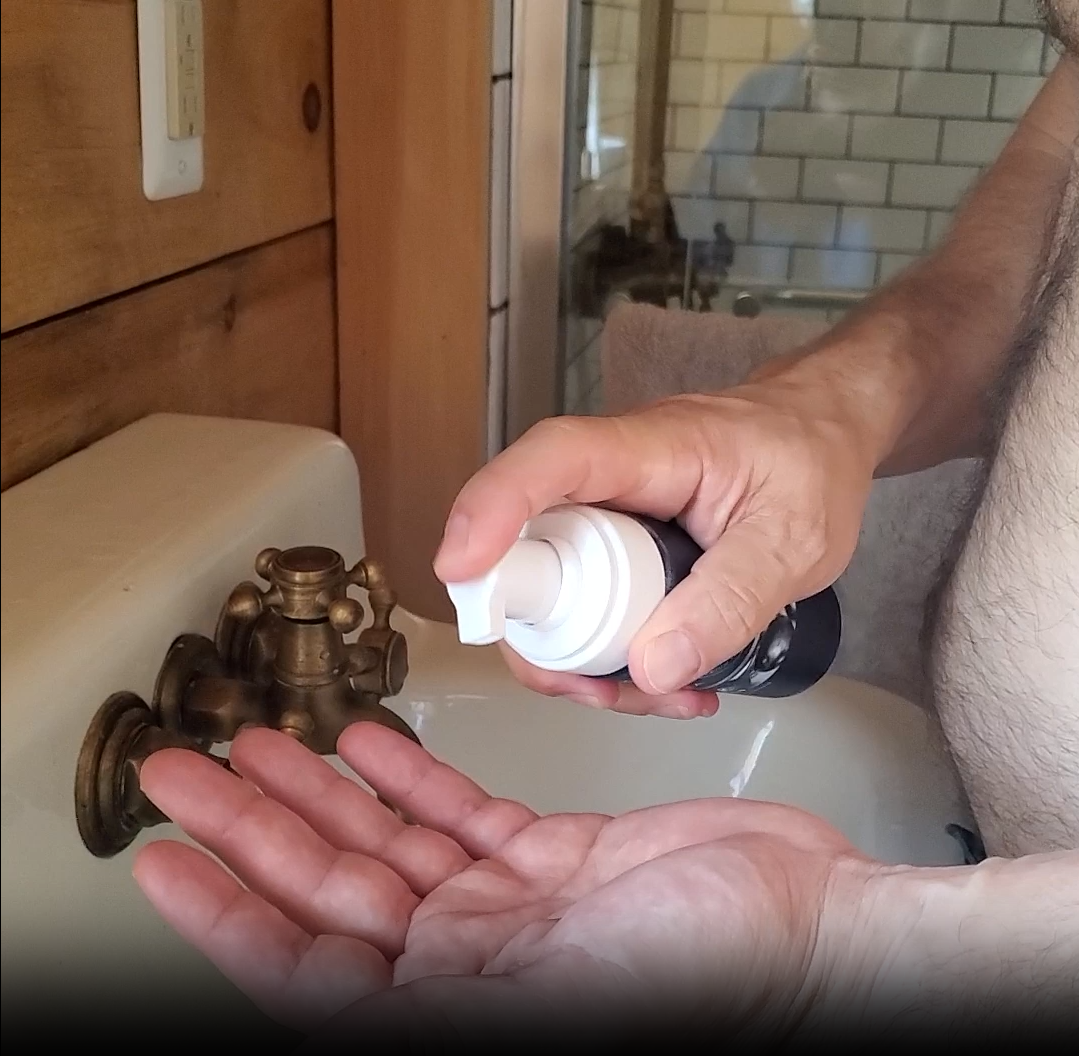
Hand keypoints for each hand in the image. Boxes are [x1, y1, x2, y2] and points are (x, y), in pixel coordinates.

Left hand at [132, 725, 885, 1044]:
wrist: (814, 930)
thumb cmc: (720, 981)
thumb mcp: (567, 999)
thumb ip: (447, 1006)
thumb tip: (317, 1013)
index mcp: (457, 1012)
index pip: (303, 969)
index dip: (224, 917)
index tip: (163, 864)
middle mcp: (468, 968)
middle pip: (332, 889)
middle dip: (252, 825)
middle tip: (189, 770)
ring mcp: (509, 910)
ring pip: (388, 841)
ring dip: (320, 790)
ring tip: (263, 741)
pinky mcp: (552, 860)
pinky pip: (461, 813)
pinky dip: (412, 777)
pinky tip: (370, 741)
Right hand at [433, 382, 876, 716]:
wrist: (824, 431)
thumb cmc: (812, 463)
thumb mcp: (794, 541)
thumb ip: (732, 601)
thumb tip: (651, 668)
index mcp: (650, 450)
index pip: (553, 461)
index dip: (492, 508)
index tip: (460, 571)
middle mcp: (609, 479)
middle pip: (531, 548)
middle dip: (548, 636)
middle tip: (600, 695)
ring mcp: (607, 515)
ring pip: (556, 589)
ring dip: (587, 658)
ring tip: (663, 697)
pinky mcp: (617, 547)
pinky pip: (589, 602)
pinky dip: (613, 652)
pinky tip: (670, 680)